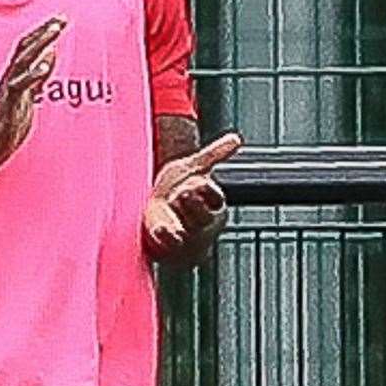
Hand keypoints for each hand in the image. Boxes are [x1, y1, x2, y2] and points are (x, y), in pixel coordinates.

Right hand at [0, 16, 64, 171]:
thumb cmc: (11, 119)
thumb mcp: (30, 92)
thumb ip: (40, 73)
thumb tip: (52, 51)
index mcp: (16, 74)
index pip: (29, 46)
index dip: (44, 31)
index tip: (61, 18)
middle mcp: (11, 76)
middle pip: (26, 47)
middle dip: (44, 32)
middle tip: (61, 18)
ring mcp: (10, 88)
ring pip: (23, 60)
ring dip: (39, 44)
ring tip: (55, 32)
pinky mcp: (10, 103)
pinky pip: (20, 85)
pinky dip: (33, 73)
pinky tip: (44, 64)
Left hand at [143, 132, 242, 259]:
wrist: (149, 206)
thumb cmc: (174, 187)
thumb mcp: (194, 167)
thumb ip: (214, 155)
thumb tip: (236, 139)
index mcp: (213, 203)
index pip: (216, 197)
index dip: (205, 189)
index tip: (194, 181)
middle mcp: (203, 222)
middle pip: (203, 214)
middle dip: (190, 201)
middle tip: (180, 192)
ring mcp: (187, 235)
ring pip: (189, 227)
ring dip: (177, 213)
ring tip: (168, 203)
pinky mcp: (170, 246)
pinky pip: (173, 244)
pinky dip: (168, 236)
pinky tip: (162, 227)